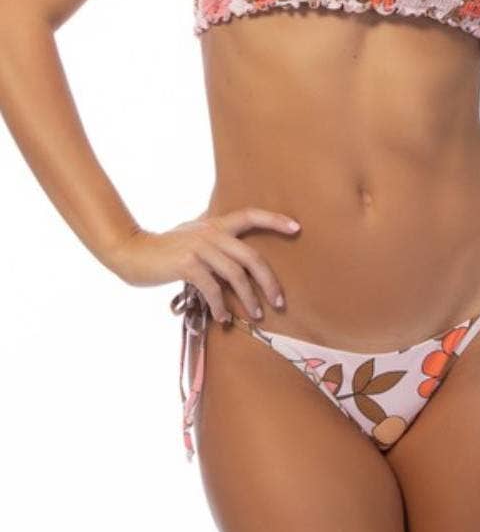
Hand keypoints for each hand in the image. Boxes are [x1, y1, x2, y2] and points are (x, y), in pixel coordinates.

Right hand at [108, 208, 301, 321]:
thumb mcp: (191, 235)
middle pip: (251, 256)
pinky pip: (212, 288)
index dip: (274, 220)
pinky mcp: (187, 264)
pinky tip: (223, 317)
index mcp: (215, 224)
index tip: (297, 228)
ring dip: (248, 299)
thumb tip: (234, 249)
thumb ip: (212, 237)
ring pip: (235, 275)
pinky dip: (220, 305)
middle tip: (279, 302)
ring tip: (255, 315)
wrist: (131, 252)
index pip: (250, 214)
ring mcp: (199, 247)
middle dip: (269, 282)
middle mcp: (211, 233)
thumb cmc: (164, 249)